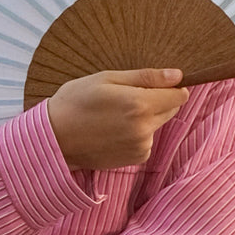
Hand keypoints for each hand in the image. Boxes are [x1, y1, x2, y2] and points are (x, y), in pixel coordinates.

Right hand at [47, 68, 188, 169]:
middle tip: (126, 96)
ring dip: (146, 117)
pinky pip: (147, 139)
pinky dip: (137, 133)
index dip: (171, 87)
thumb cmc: (76, 101)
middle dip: (157, 100)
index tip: (155, 83)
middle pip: (171, 109)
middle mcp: (145, 129)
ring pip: (158, 124)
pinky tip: (114, 129)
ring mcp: (141, 146)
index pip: (179, 95)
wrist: (55, 138)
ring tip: (115, 113)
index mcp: (140, 105)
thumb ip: (146, 77)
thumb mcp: (107, 78)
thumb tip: (177, 75)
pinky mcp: (135, 158)